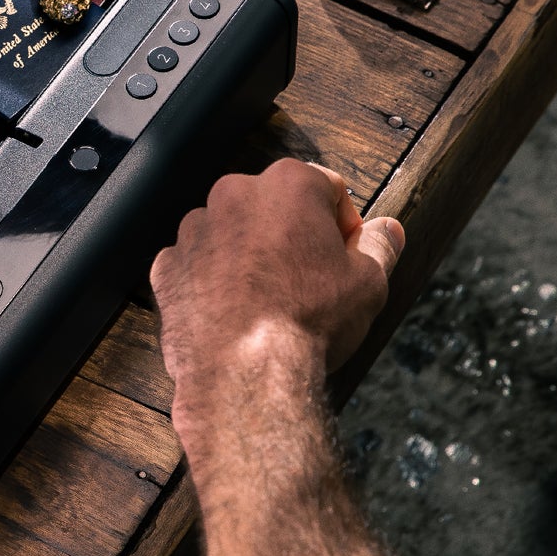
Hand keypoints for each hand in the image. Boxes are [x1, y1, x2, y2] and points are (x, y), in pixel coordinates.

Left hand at [150, 159, 404, 410]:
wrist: (244, 371)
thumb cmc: (308, 320)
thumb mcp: (367, 282)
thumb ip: (379, 246)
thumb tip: (389, 230)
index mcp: (287, 184)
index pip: (327, 187)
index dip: (343, 224)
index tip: (346, 256)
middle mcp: (233, 193)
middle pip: (274, 206)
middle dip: (293, 236)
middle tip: (310, 282)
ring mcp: (194, 228)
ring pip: (232, 232)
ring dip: (250, 255)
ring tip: (269, 302)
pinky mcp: (167, 265)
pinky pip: (197, 264)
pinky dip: (213, 281)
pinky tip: (234, 314)